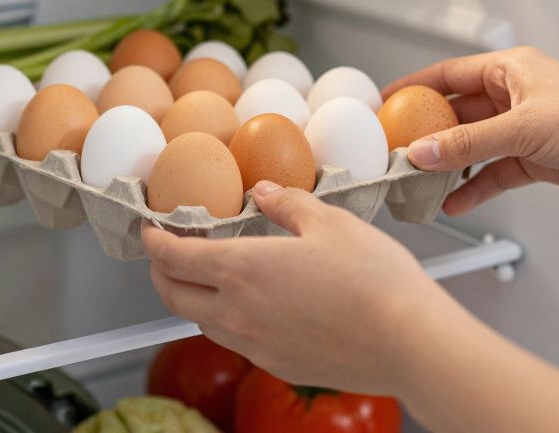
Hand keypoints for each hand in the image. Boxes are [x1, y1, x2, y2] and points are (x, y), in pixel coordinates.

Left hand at [142, 182, 457, 396]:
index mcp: (241, 271)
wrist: (408, 343)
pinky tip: (253, 305)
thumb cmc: (374, 281)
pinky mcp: (278, 365)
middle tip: (168, 253)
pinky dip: (227, 320)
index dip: (153, 241)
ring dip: (194, 298)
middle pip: (173, 296)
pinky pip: (236, 341)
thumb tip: (265, 194)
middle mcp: (237, 314)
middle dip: (161, 272)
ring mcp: (255, 346)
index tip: (150, 229)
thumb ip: (288, 204)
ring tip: (211, 276)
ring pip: (201, 322)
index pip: (172, 258)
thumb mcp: (330, 222)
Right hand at [383, 47, 558, 214]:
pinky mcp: (539, 159)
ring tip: (420, 184)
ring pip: (474, 146)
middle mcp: (516, 95)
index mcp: (511, 69)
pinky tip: (456, 202)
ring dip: (450, 166)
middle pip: (457, 113)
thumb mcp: (524, 129)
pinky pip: (495, 171)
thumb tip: (422, 151)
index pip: (448, 74)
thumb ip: (469, 144)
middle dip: (427, 135)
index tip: (383, 104)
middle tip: (396, 153)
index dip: (413, 87)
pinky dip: (476, 186)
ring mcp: (527, 128)